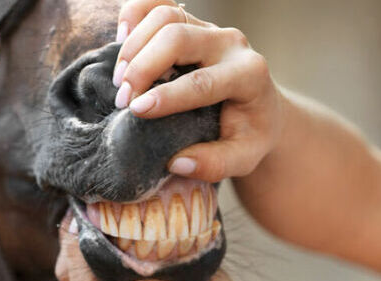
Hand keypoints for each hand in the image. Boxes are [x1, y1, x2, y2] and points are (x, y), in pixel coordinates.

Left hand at [55, 220, 261, 280]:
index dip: (76, 253)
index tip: (83, 217)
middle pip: (71, 279)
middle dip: (69, 242)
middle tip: (81, 205)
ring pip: (71, 275)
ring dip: (72, 242)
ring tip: (84, 209)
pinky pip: (81, 272)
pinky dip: (80, 247)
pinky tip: (92, 222)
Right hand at [113, 0, 285, 182]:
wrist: (260, 108)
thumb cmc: (249, 134)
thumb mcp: (244, 157)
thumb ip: (215, 164)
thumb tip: (177, 163)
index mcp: (249, 75)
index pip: (202, 80)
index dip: (167, 95)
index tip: (137, 111)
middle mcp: (230, 43)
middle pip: (178, 36)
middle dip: (143, 67)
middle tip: (123, 100)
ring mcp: (209, 28)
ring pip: (165, 16)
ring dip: (134, 45)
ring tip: (119, 80)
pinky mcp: (191, 21)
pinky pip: (158, 3)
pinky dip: (134, 14)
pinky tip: (120, 40)